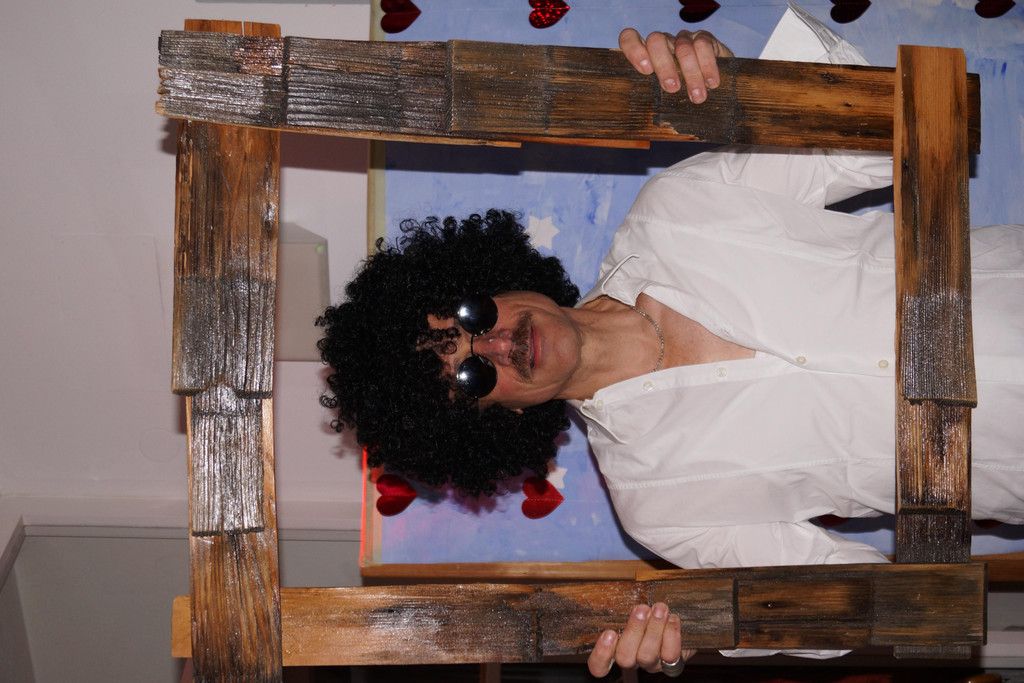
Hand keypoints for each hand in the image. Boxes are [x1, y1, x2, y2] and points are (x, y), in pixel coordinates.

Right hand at [586, 602, 696, 677]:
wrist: (683, 624)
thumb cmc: (649, 613)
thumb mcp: (634, 610)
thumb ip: (625, 607)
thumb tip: (619, 587)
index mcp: (616, 650)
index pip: (599, 666)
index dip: (601, 654)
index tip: (609, 633)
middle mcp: (633, 661)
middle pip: (625, 658)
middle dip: (633, 631)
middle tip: (641, 609)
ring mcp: (652, 664)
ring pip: (647, 655)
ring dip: (653, 629)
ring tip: (659, 608)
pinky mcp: (672, 663)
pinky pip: (670, 654)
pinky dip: (671, 634)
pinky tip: (672, 618)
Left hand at [619, 28, 733, 102]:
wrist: (719, 87)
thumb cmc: (683, 98)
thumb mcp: (665, 99)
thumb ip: (653, 99)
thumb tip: (642, 117)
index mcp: (647, 55)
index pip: (630, 38)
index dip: (633, 49)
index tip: (645, 70)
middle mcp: (664, 43)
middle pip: (656, 41)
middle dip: (664, 66)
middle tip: (672, 88)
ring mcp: (683, 39)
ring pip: (682, 47)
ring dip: (690, 73)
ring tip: (696, 96)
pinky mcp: (705, 39)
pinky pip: (703, 45)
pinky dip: (708, 66)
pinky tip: (711, 83)